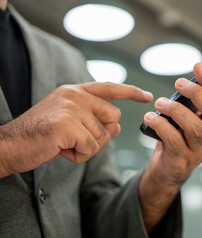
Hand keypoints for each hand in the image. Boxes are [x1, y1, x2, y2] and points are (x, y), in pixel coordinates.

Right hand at [0, 82, 152, 177]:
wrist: (10, 145)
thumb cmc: (41, 136)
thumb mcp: (71, 124)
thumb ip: (94, 121)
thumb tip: (118, 126)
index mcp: (75, 92)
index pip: (110, 88)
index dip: (130, 92)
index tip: (147, 96)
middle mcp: (75, 95)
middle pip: (113, 117)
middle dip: (102, 134)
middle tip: (77, 140)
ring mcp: (71, 108)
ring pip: (102, 136)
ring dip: (87, 148)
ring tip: (65, 144)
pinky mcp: (67, 124)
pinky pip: (91, 147)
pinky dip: (79, 155)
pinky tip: (62, 150)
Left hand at [139, 63, 201, 231]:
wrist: (167, 172)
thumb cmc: (180, 140)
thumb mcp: (193, 120)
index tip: (198, 66)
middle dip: (198, 94)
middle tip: (179, 83)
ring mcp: (198, 152)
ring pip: (194, 127)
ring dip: (175, 110)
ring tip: (160, 102)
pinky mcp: (181, 161)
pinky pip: (174, 140)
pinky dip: (161, 126)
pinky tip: (150, 117)